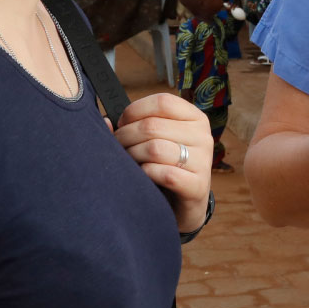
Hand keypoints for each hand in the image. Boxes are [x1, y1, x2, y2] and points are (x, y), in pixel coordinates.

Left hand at [113, 93, 213, 231]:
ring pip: (156, 149)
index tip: (122, 124)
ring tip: (128, 163)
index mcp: (195, 118)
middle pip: (153, 126)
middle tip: (117, 148)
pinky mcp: (198, 185)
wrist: (185, 205)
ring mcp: (203, 161)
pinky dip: (147, 174)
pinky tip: (143, 177)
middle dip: (126, 137)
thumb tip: (105, 121)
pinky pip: (165, 174)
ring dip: (133, 156)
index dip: (134, 111)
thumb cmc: (166, 166)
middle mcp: (203, 136)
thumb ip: (134, 126)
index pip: (162, 102)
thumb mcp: (156, 140)